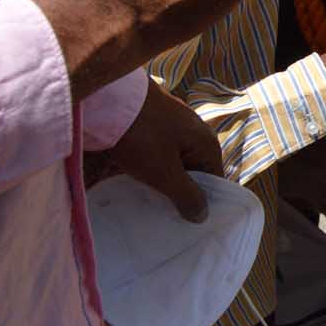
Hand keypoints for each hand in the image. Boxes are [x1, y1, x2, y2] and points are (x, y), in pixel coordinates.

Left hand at [98, 82, 223, 222]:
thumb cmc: (143, 137)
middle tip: (165, 220)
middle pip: (193, 172)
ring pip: (172, 163)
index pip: (214, 180)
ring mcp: (172, 127)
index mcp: (206, 143)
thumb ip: (187, 196)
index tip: (189, 227)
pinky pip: (156, 153)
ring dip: (160, 182)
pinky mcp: (151, 124)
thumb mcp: (165, 172)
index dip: (204, 203)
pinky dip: (147, 169)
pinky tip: (132, 182)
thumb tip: (203, 216)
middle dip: (179, 194)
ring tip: (146, 205)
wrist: (111, 98)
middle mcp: (194, 133)